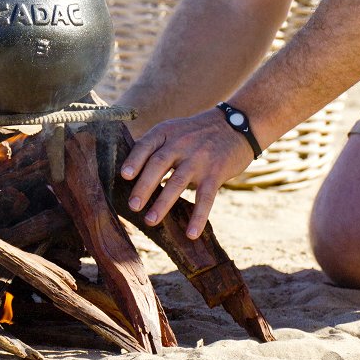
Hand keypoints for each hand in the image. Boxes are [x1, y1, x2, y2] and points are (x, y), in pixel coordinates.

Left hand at [120, 109, 253, 238]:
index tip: (124, 176)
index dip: (134, 160)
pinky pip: (205, 197)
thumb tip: (126, 170)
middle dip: (144, 186)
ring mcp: (199, 158)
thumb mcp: (174, 130)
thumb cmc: (196, 133)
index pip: (146, 145)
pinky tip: (191, 233)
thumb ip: (154, 146)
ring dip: (163, 203)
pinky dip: (198, 216)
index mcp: (167, 132)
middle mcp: (181, 143)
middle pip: (159, 164)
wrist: (235, 126)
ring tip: (150, 220)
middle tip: (133, 206)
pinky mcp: (215, 173)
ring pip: (178, 182)